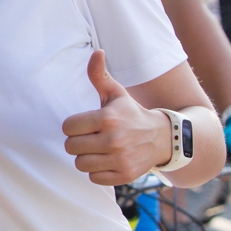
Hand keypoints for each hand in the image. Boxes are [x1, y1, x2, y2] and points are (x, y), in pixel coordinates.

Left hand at [63, 50, 171, 184]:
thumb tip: (97, 52)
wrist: (163, 138)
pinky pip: (93, 178)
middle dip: (77, 142)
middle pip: (71, 147)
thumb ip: (100, 75)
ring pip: (80, 164)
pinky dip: (97, 171)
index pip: (68, 127)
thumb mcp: (116, 93)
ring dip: (86, 157)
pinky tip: (107, 160)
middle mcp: (114, 140)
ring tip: (98, 149)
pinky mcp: (124, 176)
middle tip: (91, 137)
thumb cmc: (131, 113)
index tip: (85, 124)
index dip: (73, 126)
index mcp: (108, 118)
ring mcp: (120, 159)